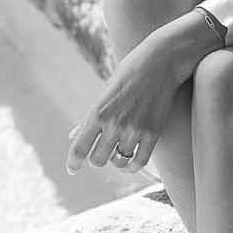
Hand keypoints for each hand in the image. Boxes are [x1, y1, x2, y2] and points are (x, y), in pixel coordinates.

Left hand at [66, 24, 199, 176]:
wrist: (160, 62)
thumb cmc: (129, 74)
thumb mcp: (105, 93)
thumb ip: (90, 117)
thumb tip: (73, 136)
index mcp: (97, 112)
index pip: (80, 147)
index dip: (73, 162)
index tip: (72, 169)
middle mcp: (114, 123)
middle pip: (97, 160)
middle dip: (97, 159)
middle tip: (101, 153)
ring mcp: (134, 129)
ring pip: (118, 163)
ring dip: (116, 162)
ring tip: (117, 155)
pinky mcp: (153, 133)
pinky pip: (139, 161)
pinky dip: (133, 166)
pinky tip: (130, 163)